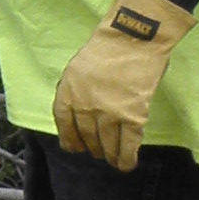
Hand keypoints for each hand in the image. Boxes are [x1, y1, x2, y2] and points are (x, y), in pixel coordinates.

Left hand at [52, 0, 194, 171]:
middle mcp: (84, 107)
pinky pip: (128, 144)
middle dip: (93, 148)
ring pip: (107, 145)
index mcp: (67, 93)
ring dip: (110, 155)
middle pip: (86, 138)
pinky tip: (126, 164)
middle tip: (99, 152)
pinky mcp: (132, 116)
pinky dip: (127, 157)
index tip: (77, 148)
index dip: (71, 141)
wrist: (134, 36)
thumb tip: (83, 114)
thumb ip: (77, 91)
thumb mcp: (78, 69)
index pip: (64, 126)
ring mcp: (108, 114)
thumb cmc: (108, 46)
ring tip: (113, 160)